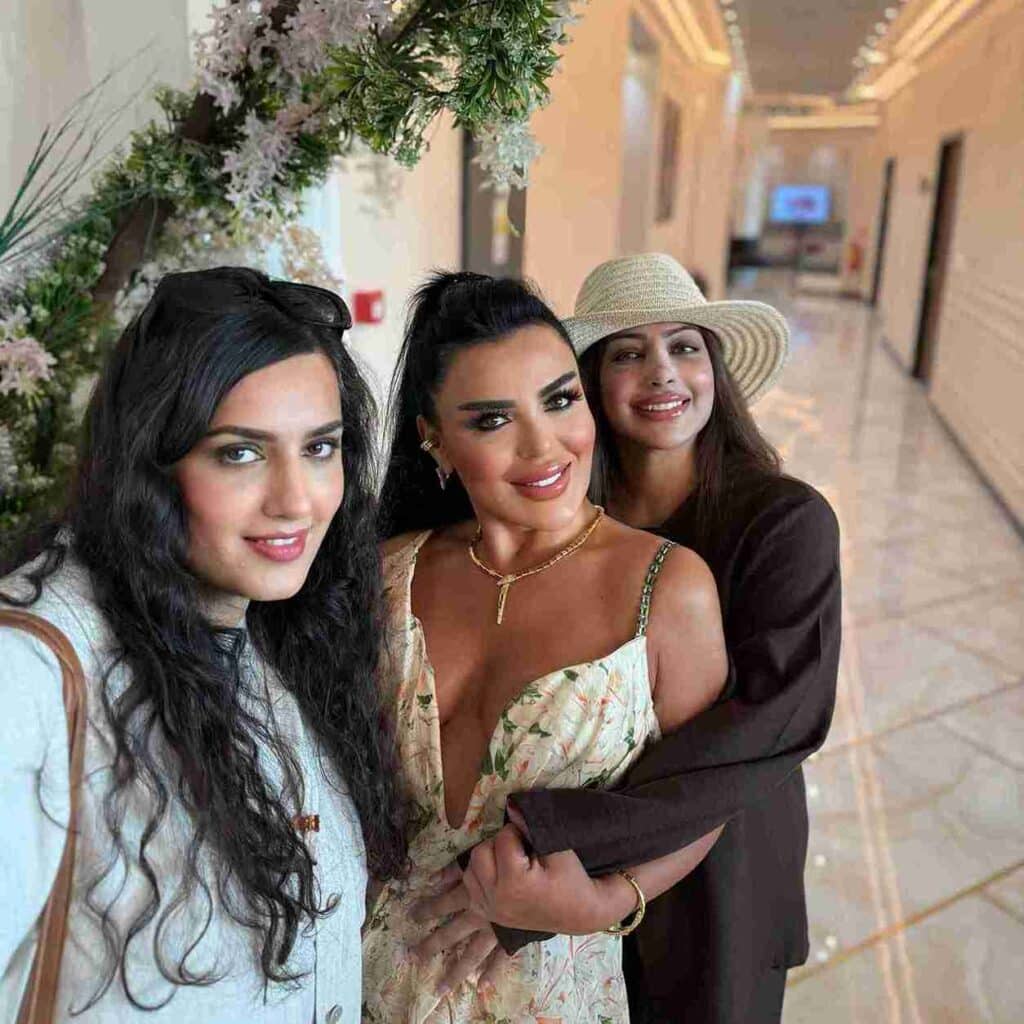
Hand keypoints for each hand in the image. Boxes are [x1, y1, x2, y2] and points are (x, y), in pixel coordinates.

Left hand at [411, 864, 509, 995]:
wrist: (548, 885)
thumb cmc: (520, 863)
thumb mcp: (487, 856)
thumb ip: (461, 865)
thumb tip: (432, 878)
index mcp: (473, 895)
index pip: (445, 901)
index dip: (428, 908)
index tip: (410, 916)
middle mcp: (480, 917)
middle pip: (452, 933)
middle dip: (433, 944)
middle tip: (415, 955)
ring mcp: (495, 932)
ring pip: (472, 954)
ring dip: (457, 970)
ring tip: (441, 989)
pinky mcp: (513, 940)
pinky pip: (501, 959)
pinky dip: (492, 972)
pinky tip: (482, 986)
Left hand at [462, 823, 634, 934]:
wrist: (579, 913)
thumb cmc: (572, 880)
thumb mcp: (557, 850)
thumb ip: (531, 827)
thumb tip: (510, 805)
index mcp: (515, 883)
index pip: (503, 839)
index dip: (517, 832)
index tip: (530, 839)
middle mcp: (497, 899)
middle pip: (479, 854)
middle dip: (497, 844)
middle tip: (517, 848)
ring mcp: (490, 910)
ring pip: (470, 871)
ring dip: (486, 860)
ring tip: (507, 860)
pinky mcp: (488, 915)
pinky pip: (470, 888)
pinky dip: (480, 876)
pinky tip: (497, 874)